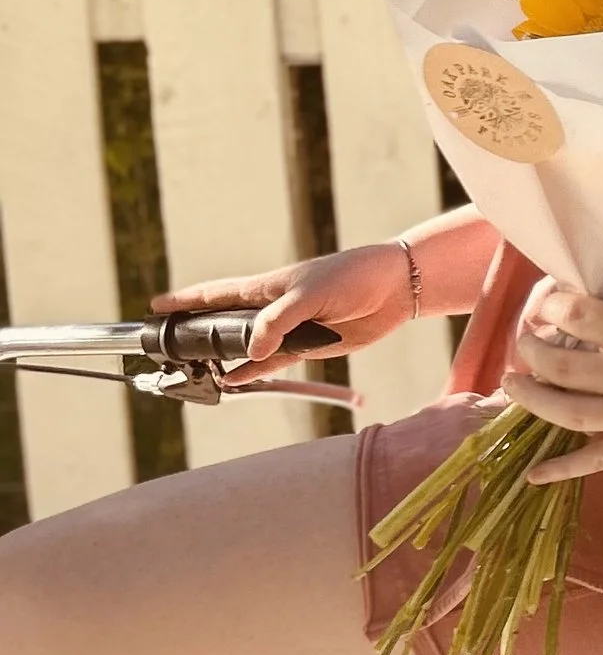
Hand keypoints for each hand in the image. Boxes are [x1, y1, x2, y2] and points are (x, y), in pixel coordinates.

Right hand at [154, 243, 419, 383]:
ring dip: (223, 357)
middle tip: (168, 347)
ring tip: (194, 369)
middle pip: (224, 322)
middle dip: (197, 332)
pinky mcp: (307, 346)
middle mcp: (271, 308)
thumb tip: (251, 353)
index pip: (216, 293)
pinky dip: (251, 372)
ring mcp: (287, 328)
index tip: (155, 306)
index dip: (185, 300)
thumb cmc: (352, 276)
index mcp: (266, 287)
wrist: (394, 288)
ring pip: (246, 346)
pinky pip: (271, 363)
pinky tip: (232, 379)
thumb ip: (278, 322)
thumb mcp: (311, 293)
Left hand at [500, 283, 602, 481]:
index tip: (547, 299)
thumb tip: (593, 307)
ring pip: (568, 414)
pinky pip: (596, 462)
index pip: (580, 315)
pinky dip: (562, 471)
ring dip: (532, 398)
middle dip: (531, 350)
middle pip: (561, 367)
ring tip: (513, 384)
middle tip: (523, 340)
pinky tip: (531, 474)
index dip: (553, 304)